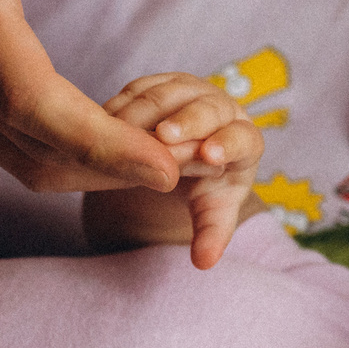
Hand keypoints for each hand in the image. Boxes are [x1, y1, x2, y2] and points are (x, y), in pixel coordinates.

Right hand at [0, 0, 211, 195]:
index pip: (28, 98)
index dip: (98, 141)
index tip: (168, 167)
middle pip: (32, 145)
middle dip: (116, 165)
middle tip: (201, 165)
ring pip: (23, 159)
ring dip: (98, 170)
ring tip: (177, 160)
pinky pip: (11, 146)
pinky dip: (71, 156)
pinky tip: (127, 142)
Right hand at [82, 72, 262, 267]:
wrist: (189, 160)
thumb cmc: (208, 187)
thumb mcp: (210, 210)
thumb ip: (210, 233)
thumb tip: (204, 263)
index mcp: (244, 140)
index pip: (243, 138)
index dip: (228, 143)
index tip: (209, 154)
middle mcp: (222, 109)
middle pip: (210, 107)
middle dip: (188, 121)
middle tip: (164, 136)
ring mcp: (191, 92)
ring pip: (171, 93)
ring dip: (148, 111)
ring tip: (123, 133)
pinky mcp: (160, 84)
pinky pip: (142, 87)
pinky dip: (124, 103)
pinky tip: (103, 123)